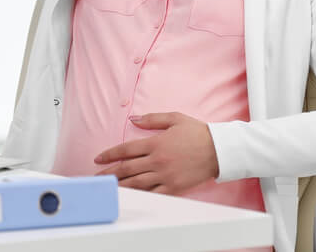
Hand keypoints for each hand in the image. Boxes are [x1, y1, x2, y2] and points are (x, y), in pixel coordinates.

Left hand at [92, 112, 219, 194]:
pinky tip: (130, 196)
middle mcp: (157, 161)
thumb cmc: (197, 132)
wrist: (219, 150)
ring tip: (108, 188)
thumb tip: (133, 119)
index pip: (126, 150)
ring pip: (136, 183)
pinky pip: (153, 193)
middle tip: (97, 176)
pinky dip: (140, 195)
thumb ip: (152, 119)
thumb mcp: (174, 119)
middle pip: (127, 168)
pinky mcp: (173, 187)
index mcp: (155, 143)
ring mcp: (165, 176)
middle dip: (109, 173)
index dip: (110, 154)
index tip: (99, 159)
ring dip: (120, 185)